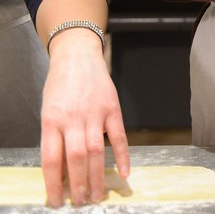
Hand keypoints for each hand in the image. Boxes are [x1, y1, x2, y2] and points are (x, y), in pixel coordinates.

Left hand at [40, 29, 128, 206]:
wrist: (77, 56)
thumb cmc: (59, 85)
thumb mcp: (48, 110)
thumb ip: (54, 137)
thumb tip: (62, 169)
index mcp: (51, 121)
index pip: (51, 159)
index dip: (53, 183)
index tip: (56, 201)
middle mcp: (73, 118)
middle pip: (76, 158)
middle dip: (78, 185)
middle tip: (81, 203)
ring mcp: (94, 113)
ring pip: (96, 151)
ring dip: (97, 176)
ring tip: (97, 195)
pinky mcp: (112, 108)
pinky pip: (119, 136)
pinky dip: (123, 155)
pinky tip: (125, 172)